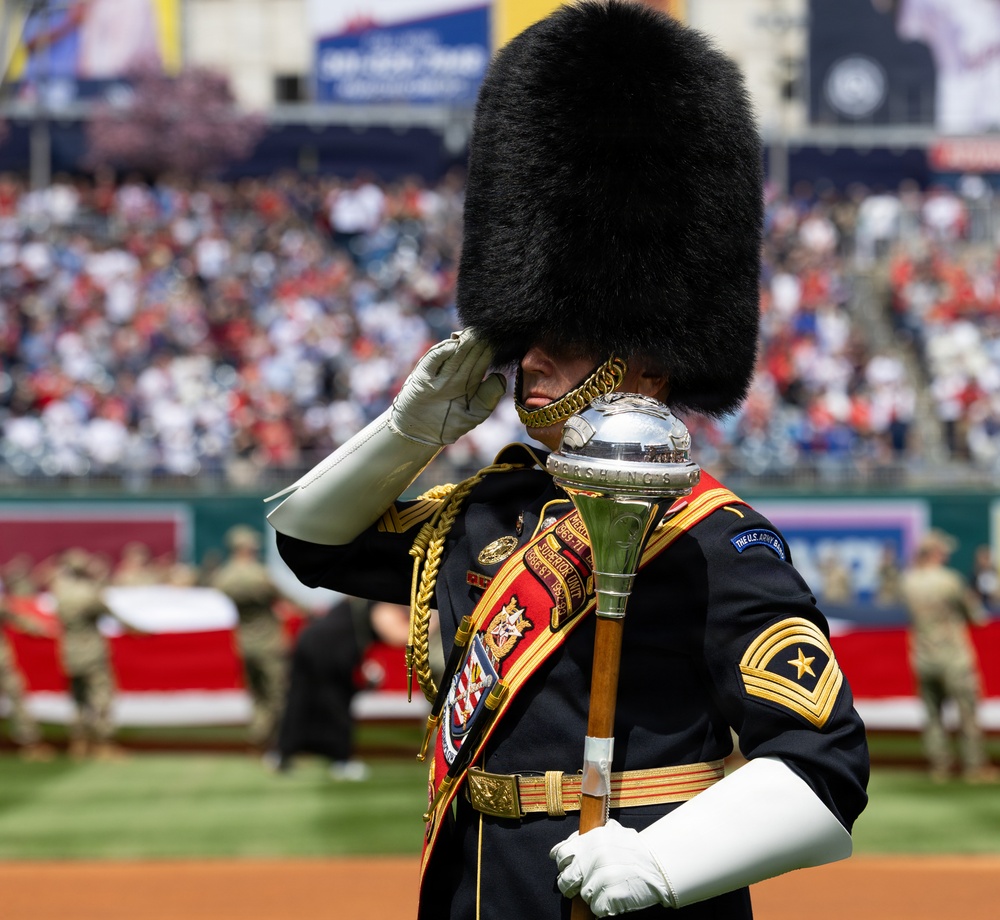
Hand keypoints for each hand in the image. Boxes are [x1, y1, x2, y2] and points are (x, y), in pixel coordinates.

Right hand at [389, 330, 506, 445]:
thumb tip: (499, 376)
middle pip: (469, 353)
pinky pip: (433, 361)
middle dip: (478, 342)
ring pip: (454, 354)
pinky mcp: (423, 376)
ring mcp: (439, 373)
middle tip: (487, 330)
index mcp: (470, 380)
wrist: (421, 434)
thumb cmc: (449, 424)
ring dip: (463, 343)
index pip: (482, 360)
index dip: (489, 350)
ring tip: (473, 333)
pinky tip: (452, 344)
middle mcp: (455, 373)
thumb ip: (490, 396)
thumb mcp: (475, 413)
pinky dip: (442, 352)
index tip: (499, 339)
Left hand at [549, 819, 671, 916]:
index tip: (566, 868)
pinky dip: (602, 906)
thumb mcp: (612, 833)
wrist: (659, 866)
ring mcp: (600, 880)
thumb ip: (589, 837)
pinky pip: (595, 908)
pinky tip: (614, 897)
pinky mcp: (608, 898)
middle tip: (580, 886)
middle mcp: (592, 859)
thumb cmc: (636, 850)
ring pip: (582, 895)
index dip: (563, 864)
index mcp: (590, 841)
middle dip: (571, 885)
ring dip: (592, 894)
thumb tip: (564, 847)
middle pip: (566, 880)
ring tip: (607, 887)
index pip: (561, 855)